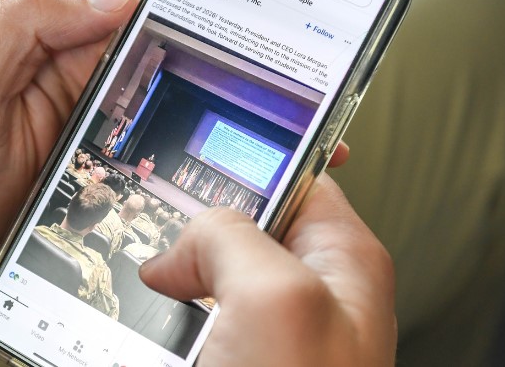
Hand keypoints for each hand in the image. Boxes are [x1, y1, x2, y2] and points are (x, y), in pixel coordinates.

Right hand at [140, 173, 395, 365]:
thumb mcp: (272, 297)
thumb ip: (230, 237)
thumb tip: (186, 239)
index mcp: (342, 256)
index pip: (298, 173)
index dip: (251, 162)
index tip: (205, 157)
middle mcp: (310, 290)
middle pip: (241, 225)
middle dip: (199, 232)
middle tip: (175, 251)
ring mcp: (272, 329)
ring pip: (208, 276)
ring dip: (176, 282)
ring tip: (166, 297)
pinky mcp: (239, 357)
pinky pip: (192, 320)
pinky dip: (168, 322)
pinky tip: (162, 332)